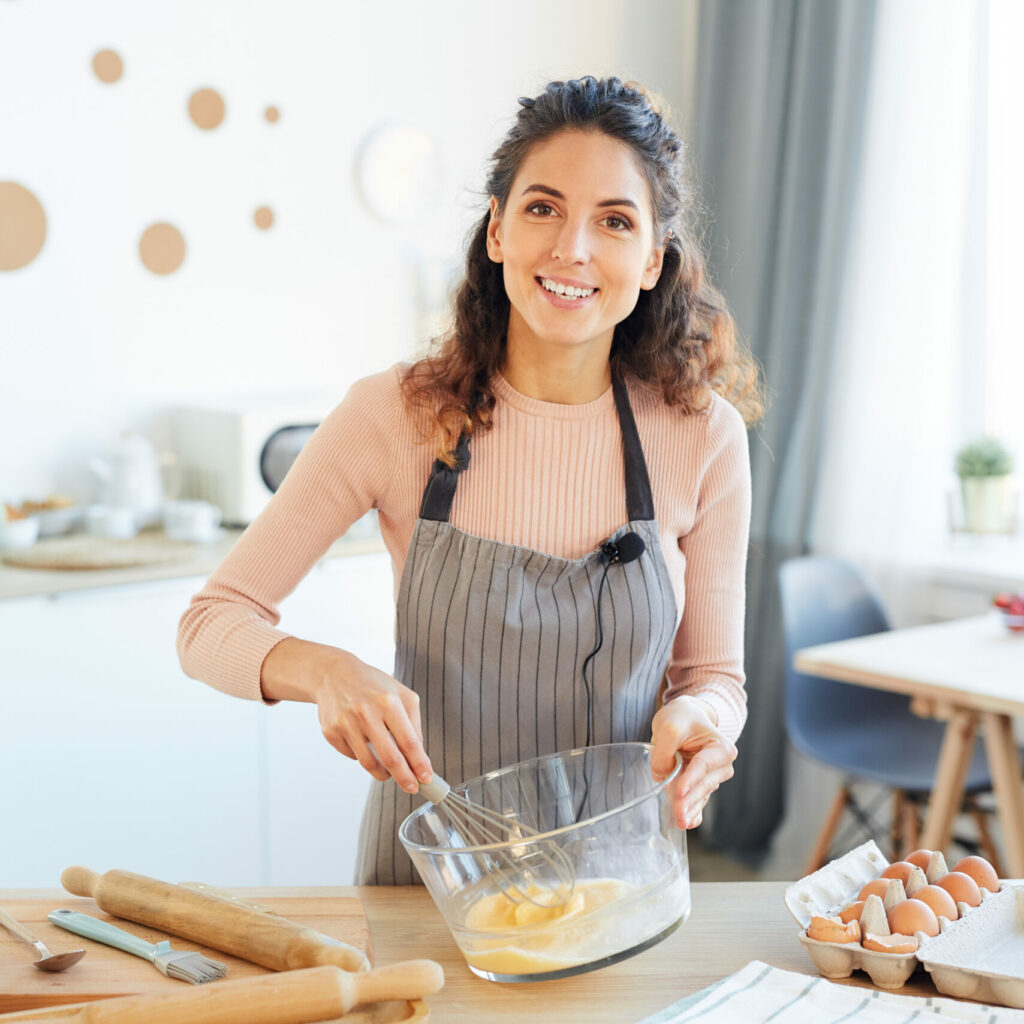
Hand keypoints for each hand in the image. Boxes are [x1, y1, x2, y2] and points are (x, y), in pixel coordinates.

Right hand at [313, 654, 433, 792]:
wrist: (333, 674)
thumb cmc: (373, 685)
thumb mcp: (401, 694)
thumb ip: (413, 723)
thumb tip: (419, 756)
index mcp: (388, 701)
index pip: (409, 741)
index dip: (419, 764)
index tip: (427, 778)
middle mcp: (366, 712)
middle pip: (390, 757)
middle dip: (404, 777)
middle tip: (412, 788)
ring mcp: (346, 723)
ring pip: (369, 763)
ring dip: (383, 773)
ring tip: (390, 772)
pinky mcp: (331, 732)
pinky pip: (352, 756)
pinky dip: (363, 756)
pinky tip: (364, 743)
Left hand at [650, 696, 736, 829]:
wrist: (684, 717)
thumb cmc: (681, 718)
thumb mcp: (669, 726)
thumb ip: (665, 750)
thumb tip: (662, 775)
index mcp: (721, 748)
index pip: (704, 765)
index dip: (691, 779)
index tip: (679, 792)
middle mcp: (721, 765)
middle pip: (704, 784)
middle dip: (691, 800)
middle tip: (679, 814)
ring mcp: (711, 777)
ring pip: (700, 795)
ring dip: (690, 808)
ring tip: (680, 821)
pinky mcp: (699, 786)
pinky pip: (697, 801)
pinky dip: (693, 812)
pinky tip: (688, 822)